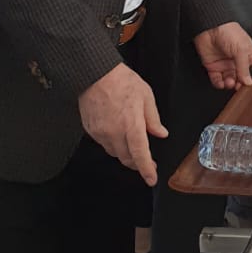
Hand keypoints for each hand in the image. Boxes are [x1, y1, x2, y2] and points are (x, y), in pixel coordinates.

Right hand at [78, 63, 166, 185]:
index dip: (146, 170)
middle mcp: (114, 132)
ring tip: (133, 146)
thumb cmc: (121, 81)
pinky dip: (113, 144)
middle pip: (127, 158)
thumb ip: (153, 118)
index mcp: (131, 124)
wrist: (95, 73)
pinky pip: (104, 144)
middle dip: (137, 164)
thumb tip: (161, 133)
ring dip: (125, 154)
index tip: (151, 179)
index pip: (140, 155)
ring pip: (115, 153)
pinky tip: (118, 135)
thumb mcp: (146, 96)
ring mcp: (101, 133)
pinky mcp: (91, 130)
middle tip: (147, 162)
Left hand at [194, 21, 251, 90]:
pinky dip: (219, 84)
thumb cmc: (228, 32)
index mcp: (250, 54)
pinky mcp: (214, 67)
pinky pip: (218, 80)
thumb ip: (244, 68)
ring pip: (232, 81)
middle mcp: (239, 61)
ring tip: (230, 82)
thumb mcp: (241, 50)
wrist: (209, 28)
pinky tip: (221, 82)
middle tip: (242, 86)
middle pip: (245, 78)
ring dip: (231, 85)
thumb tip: (248, 83)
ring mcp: (227, 64)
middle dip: (244, 84)